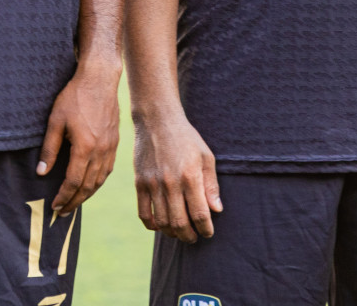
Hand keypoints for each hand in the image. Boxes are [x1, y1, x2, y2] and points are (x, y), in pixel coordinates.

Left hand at [40, 59, 120, 214]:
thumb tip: (41, 173)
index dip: (63, 197)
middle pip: (87, 186)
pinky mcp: (115, 143)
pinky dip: (97, 182)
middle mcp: (100, 152)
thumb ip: (49, 149)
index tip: (55, 207)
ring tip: (74, 203)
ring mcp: (110, 148)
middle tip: (62, 213)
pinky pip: (107, 171)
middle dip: (74, 202)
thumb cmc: (74, 97)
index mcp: (85, 147)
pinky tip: (89, 185)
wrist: (100, 80)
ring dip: (86, 195)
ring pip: (99, 181)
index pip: (73, 182)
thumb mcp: (55, 120)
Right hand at [133, 109, 220, 241]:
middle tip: (194, 238)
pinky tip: (159, 225)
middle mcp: (171, 183)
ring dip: (172, 232)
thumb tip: (216, 210)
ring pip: (161, 221)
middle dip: (189, 236)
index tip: (208, 232)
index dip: (205, 229)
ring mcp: (153, 184)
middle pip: (180, 223)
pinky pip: (143, 213)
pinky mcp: (139, 182)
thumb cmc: (185, 137)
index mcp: (190, 177)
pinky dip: (152, 224)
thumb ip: (211, 185)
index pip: (199, 214)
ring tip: (179, 232)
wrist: (157, 119)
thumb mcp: (206, 156)